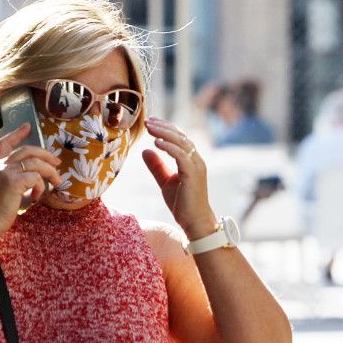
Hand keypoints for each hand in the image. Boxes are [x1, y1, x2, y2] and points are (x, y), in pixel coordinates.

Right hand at [0, 124, 61, 233]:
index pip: (5, 143)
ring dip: (50, 172)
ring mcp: (6, 171)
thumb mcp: (5, 191)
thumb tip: (38, 179)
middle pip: (28, 150)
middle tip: (57, 163)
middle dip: (46, 154)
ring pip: (36, 163)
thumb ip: (17, 181)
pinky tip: (36, 197)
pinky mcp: (13, 181)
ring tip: (57, 182)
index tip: (27, 127)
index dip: (17, 133)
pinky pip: (36, 178)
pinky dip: (41, 187)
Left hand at [141, 117, 216, 238]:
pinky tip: (156, 143)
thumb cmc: (182, 203)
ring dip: (164, 133)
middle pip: (180, 136)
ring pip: (181, 143)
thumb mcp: (165, 181)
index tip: (151, 121)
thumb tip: (145, 151)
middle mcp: (196, 160)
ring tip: (149, 128)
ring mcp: (196, 166)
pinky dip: (169, 147)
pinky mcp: (193, 174)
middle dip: (163, 127)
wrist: (194, 222)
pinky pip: (181, 155)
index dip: (166, 128)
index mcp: (191, 160)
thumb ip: (157, 166)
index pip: (180, 138)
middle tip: (148, 121)